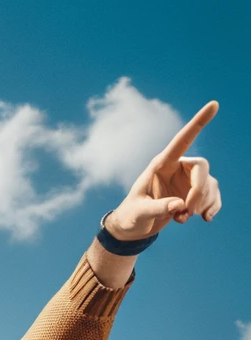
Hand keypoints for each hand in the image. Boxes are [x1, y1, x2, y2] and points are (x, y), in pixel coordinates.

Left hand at [107, 101, 220, 239]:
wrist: (132, 229)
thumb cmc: (130, 216)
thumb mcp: (139, 213)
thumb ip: (157, 208)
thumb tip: (180, 206)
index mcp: (161, 165)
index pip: (182, 140)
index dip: (198, 123)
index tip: (214, 104)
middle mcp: (177, 169)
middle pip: (202, 168)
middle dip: (199, 191)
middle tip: (188, 211)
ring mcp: (186, 182)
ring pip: (209, 184)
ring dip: (203, 203)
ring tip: (182, 219)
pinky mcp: (193, 195)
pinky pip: (212, 195)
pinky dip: (212, 207)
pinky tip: (207, 218)